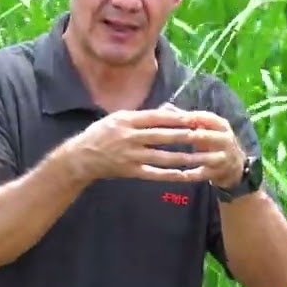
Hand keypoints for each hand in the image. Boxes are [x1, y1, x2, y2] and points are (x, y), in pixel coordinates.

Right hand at [63, 107, 210, 182]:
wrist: (80, 158)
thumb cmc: (101, 134)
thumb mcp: (118, 117)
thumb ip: (144, 115)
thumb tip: (170, 111)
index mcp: (126, 120)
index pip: (156, 118)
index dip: (176, 118)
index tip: (194, 118)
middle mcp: (129, 137)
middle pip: (162, 136)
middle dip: (186, 136)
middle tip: (206, 136)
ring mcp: (130, 156)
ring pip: (163, 157)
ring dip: (185, 158)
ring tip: (203, 158)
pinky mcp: (130, 171)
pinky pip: (154, 174)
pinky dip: (171, 175)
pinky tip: (186, 175)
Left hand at [167, 107, 245, 187]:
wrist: (236, 166)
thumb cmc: (213, 141)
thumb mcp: (205, 127)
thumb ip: (185, 117)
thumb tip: (164, 106)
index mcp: (221, 125)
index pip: (205, 117)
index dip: (188, 117)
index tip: (170, 118)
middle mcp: (225, 139)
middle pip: (205, 136)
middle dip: (187, 136)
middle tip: (166, 137)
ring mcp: (224, 157)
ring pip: (204, 157)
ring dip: (187, 158)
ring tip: (168, 159)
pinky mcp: (219, 172)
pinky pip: (203, 174)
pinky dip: (190, 175)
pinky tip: (177, 175)